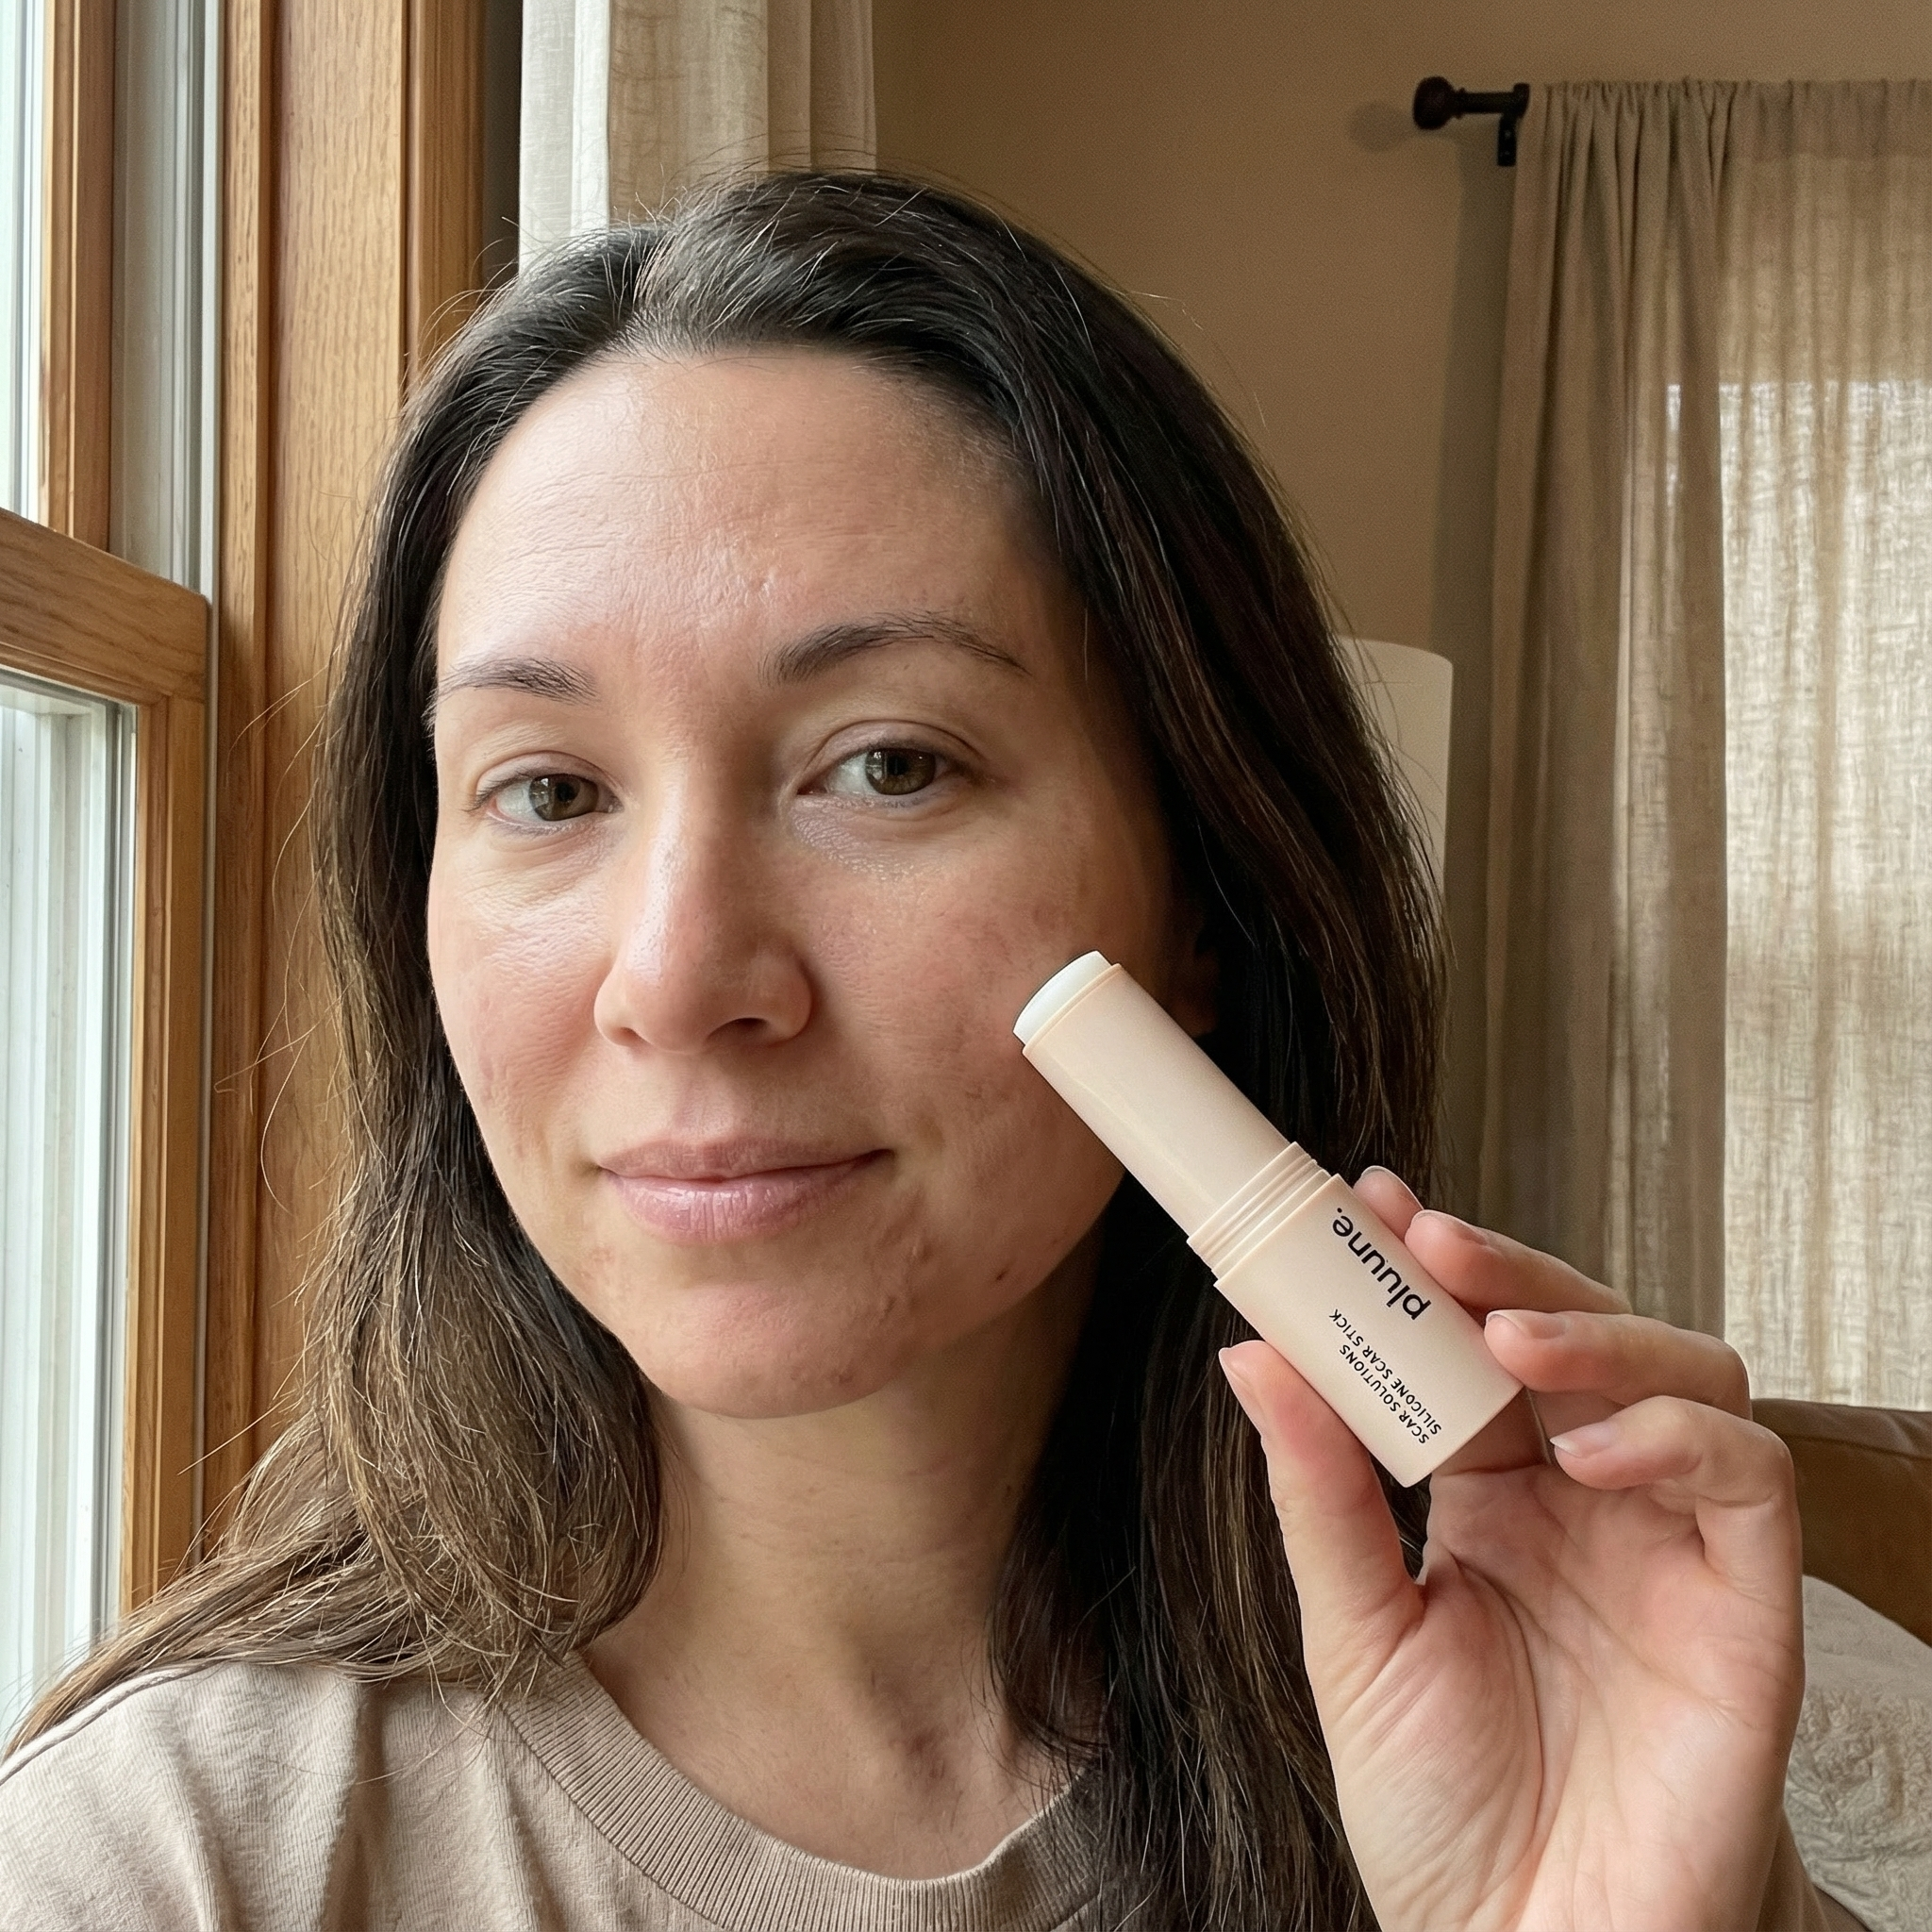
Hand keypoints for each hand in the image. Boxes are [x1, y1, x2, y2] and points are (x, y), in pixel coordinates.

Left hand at [1219, 1170, 1803, 1931]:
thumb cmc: (1442, 1811)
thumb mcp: (1354, 1635)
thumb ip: (1318, 1492)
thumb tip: (1251, 1353)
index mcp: (1490, 1496)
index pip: (1468, 1348)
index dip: (1428, 1273)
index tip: (1367, 1200)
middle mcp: (1586, 1499)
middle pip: (1574, 1333)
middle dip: (1506, 1271)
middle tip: (1427, 1237)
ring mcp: (1668, 1541)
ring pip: (1678, 1371)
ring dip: (1594, 1331)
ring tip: (1505, 1335)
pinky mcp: (1745, 1601)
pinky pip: (1745, 1476)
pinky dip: (1677, 1436)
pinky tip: (1591, 1450)